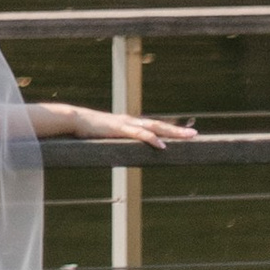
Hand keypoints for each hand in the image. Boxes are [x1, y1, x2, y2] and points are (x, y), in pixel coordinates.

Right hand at [30, 99, 198, 146]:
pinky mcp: (120, 129)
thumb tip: (121, 151)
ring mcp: (127, 124)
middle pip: (160, 125)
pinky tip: (162, 145)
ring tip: (187, 137)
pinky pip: (139, 135)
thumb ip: (116, 141)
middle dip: (178, 131)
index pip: (154, 127)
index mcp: (130, 124)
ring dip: (172, 132)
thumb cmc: (88, 129)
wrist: (74, 119)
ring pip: (154, 128)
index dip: (169, 130)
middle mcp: (132, 121)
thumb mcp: (106, 137)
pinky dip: (151, 139)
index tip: (184, 134)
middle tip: (195, 135)